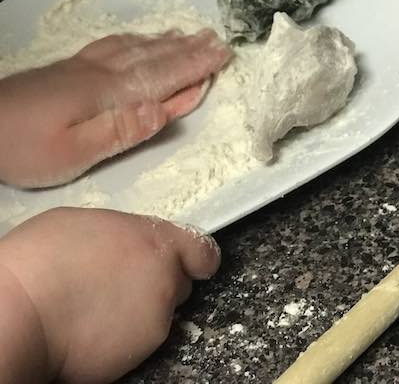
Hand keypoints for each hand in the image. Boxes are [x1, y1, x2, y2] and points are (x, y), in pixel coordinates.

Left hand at [0, 29, 231, 187]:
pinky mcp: (70, 67)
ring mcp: (85, 66)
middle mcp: (103, 72)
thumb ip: (121, 130)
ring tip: (191, 35)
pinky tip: (143, 39)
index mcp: (110, 93)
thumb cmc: (22, 147)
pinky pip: (115, 45)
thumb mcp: (73, 153)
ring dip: (168, 42)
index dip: (195, 67)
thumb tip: (165, 109)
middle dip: (189, 50)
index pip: (163, 76)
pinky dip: (138, 40)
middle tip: (218, 40)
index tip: (224, 54)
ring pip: (137, 47)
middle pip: (155, 57)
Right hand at [0, 207, 220, 382]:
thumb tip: (128, 244)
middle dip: (160, 285)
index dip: (197, 259)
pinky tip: (92, 330)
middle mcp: (166, 280)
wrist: (19, 314)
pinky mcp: (141, 352)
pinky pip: (140, 341)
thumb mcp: (87, 223)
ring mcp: (157, 318)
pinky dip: (124, 337)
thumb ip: (125, 235)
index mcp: (156, 241)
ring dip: (141, 312)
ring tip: (99, 308)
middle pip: (180, 284)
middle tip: (123, 286)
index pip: (202, 252)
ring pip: (159, 314)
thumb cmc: (41, 260)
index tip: (192, 264)